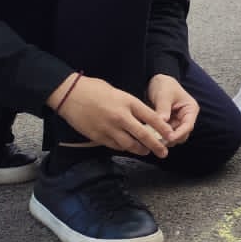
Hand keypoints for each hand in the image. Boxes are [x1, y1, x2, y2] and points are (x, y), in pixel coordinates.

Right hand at [49, 73, 173, 156]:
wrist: (69, 95)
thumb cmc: (94, 89)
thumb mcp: (118, 92)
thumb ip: (131, 106)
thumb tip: (143, 118)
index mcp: (128, 102)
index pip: (151, 118)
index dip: (163, 129)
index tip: (170, 135)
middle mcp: (121, 117)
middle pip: (143, 135)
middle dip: (156, 145)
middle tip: (164, 152)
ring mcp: (109, 128)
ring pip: (130, 145)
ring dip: (140, 150)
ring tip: (147, 152)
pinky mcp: (98, 137)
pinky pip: (115, 146)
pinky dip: (124, 148)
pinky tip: (128, 148)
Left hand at [147, 73, 198, 145]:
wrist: (156, 82)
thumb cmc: (164, 85)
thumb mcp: (164, 95)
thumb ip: (163, 109)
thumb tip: (162, 123)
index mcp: (190, 109)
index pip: (188, 125)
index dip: (179, 133)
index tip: (169, 138)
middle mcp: (185, 118)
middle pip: (182, 135)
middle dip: (171, 138)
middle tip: (157, 140)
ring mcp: (177, 122)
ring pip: (173, 137)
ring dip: (163, 139)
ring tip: (151, 138)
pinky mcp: (168, 125)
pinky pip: (165, 134)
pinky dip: (158, 136)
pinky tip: (149, 136)